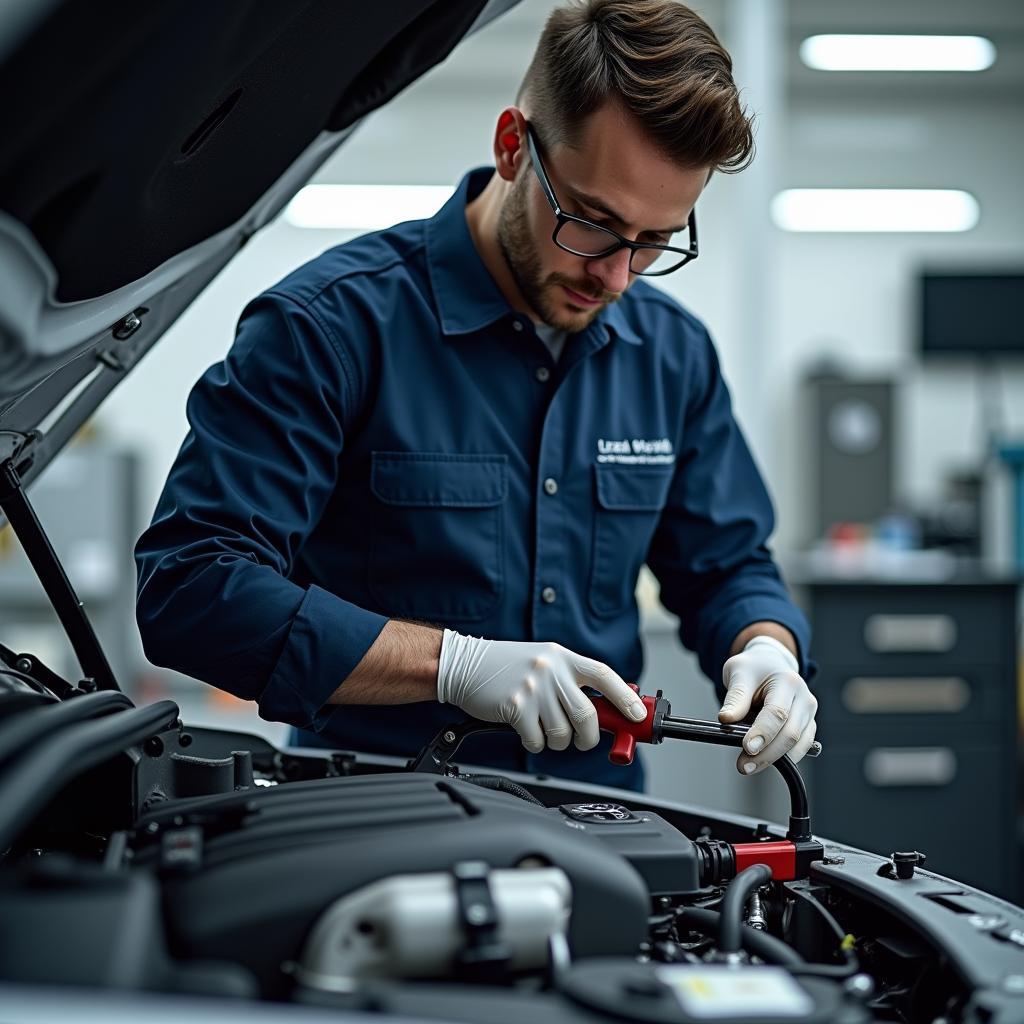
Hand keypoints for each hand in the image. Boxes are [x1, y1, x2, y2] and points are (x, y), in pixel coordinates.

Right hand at [436, 630, 647, 752]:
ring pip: (563, 732)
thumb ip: (573, 680)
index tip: (637, 715)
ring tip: (546, 730)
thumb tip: (609, 707)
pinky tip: (526, 730)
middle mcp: (551, 670)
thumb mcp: (545, 661)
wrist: (465, 664)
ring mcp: (533, 688)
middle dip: (589, 736)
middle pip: (587, 713)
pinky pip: (537, 740)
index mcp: (563, 657)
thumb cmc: (507, 667)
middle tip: (584, 740)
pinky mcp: (515, 706)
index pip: (604, 675)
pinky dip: (535, 743)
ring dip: (558, 741)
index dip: (625, 697)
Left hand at [718, 635, 817, 774]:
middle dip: (767, 753)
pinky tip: (765, 762)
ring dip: (775, 760)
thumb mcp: (738, 673)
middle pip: (790, 733)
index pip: (777, 712)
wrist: (770, 664)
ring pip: (798, 744)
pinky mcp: (808, 726)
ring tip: (750, 766)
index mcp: (787, 681)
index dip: (762, 733)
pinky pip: (801, 748)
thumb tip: (726, 719)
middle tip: (744, 765)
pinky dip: (784, 758)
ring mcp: (809, 714)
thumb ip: (735, 696)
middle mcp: (804, 698)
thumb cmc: (754, 668)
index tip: (747, 748)